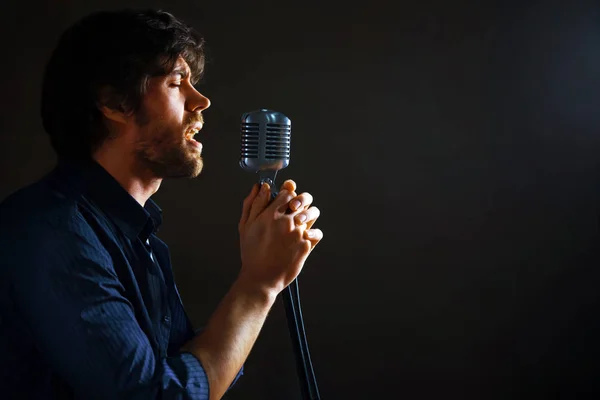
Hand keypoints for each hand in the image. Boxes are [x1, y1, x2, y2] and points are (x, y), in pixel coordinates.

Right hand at [237, 179, 322, 294]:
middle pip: (304, 199)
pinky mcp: (306, 245)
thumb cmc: (252, 252)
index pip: (288, 192)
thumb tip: (261, 186)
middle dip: (301, 202)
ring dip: (308, 216)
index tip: (286, 199)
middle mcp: (287, 221)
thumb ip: (255, 203)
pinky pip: (317, 233)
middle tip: (294, 209)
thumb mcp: (246, 225)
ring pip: (313, 213)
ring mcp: (298, 233)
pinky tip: (305, 237)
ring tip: (300, 223)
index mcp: (271, 214)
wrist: (261, 278)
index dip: (288, 193)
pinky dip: (313, 233)